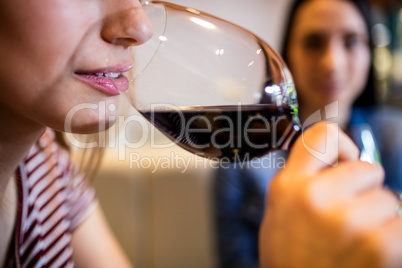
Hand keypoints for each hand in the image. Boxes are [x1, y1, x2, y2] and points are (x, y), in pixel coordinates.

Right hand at [259, 122, 401, 267]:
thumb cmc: (292, 260)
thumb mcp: (280, 213)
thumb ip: (304, 181)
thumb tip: (342, 160)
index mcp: (288, 186)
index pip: (322, 135)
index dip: (343, 146)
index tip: (346, 163)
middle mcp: (315, 196)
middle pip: (368, 169)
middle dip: (365, 192)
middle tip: (348, 222)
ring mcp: (348, 220)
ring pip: (389, 200)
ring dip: (381, 221)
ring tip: (356, 245)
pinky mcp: (380, 245)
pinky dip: (394, 241)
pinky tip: (372, 257)